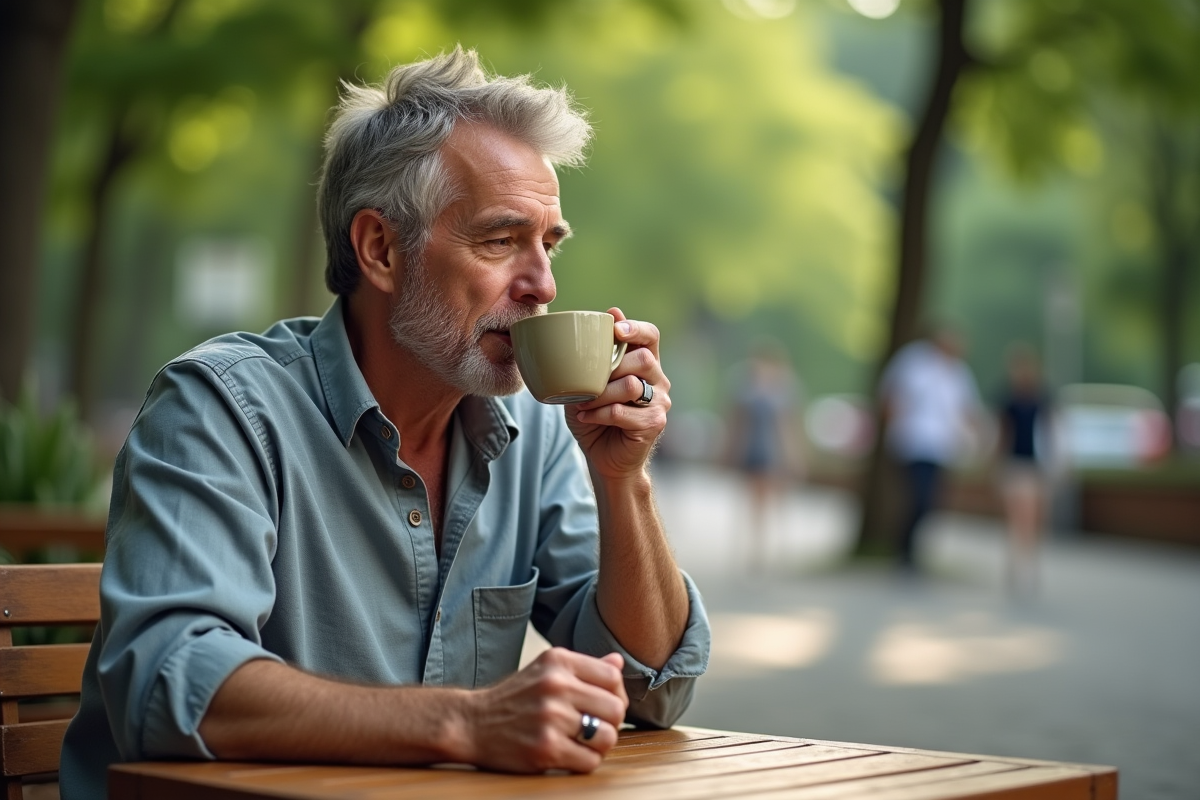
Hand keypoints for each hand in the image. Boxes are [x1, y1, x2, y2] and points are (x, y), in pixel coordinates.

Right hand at [462, 649, 627, 772]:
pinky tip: (569, 754)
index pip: (613, 677)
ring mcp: (551, 718)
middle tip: (595, 727)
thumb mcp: (546, 670)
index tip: (602, 706)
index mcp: (559, 661)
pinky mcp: (546, 749)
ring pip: (608, 737)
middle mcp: (556, 685)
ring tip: (583, 742)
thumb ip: (584, 667)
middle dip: (610, 723)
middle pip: (615, 709)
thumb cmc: (514, 697)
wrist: (470, 723)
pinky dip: (585, 761)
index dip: (616, 695)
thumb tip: (619, 662)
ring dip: (600, 745)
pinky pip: (590, 761)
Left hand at [567, 308, 670, 481]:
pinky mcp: (654, 424)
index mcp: (645, 364)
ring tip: (583, 403)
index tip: (616, 329)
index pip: (651, 336)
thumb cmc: (597, 417)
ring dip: (600, 393)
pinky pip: (621, 411)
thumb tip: (604, 317)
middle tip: (587, 380)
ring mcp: (659, 402)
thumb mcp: (588, 383)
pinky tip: (585, 417)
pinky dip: (598, 414)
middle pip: (643, 358)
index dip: (636, 329)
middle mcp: (658, 380)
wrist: (605, 457)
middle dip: (611, 366)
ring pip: (632, 385)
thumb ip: (595, 357)